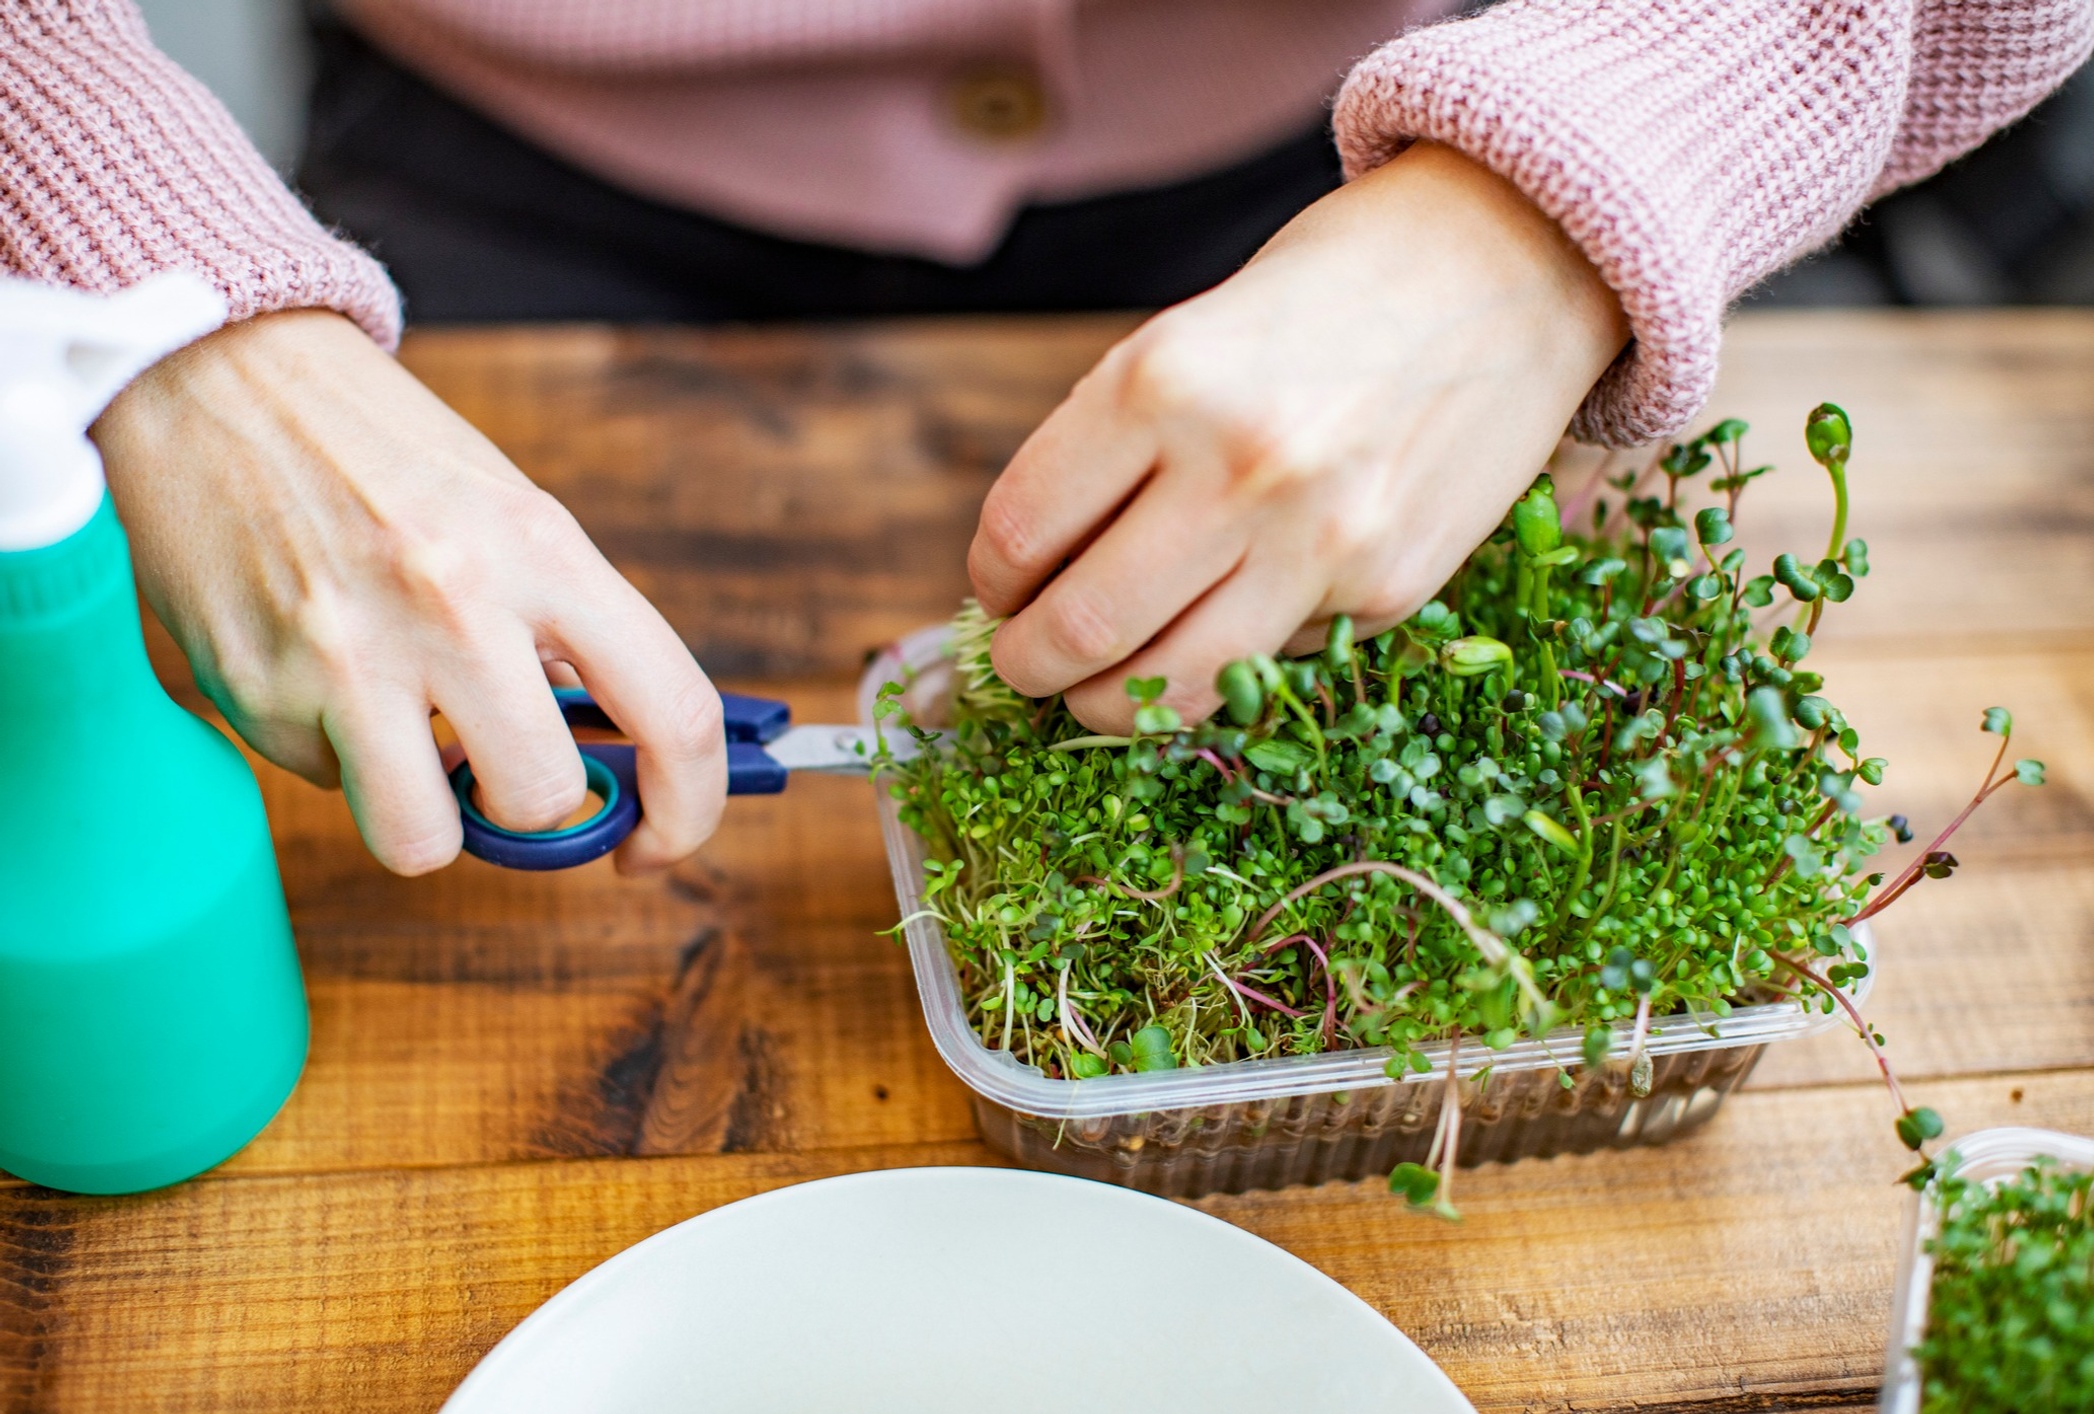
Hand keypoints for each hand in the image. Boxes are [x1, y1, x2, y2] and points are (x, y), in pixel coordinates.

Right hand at [92, 309, 725, 875]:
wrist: (219, 372)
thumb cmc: (380, 453)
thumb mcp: (511, 515)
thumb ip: (567, 634)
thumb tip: (612, 761)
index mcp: (544, 549)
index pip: (673, 712)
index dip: (687, 805)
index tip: (658, 838)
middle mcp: (454, 600)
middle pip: (540, 798)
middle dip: (530, 811)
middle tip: (501, 772)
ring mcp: (348, 651)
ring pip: (424, 839)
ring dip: (425, 814)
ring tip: (404, 740)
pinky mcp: (255, 689)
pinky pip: (327, 785)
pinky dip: (336, 754)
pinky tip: (318, 671)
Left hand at [967, 141, 1629, 733]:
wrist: (1505, 263)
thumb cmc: (1324, 297)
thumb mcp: (1187, 338)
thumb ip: (1111, 454)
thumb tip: (1033, 581)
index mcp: (1159, 383)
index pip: (1020, 532)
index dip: (991, 581)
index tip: (998, 591)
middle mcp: (1237, 467)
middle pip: (1079, 630)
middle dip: (1026, 666)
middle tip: (1022, 664)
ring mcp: (1320, 540)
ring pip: (1170, 686)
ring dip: (1106, 706)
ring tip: (1093, 689)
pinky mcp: (1387, 591)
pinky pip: (1268, 668)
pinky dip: (1221, 670)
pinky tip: (1215, 634)